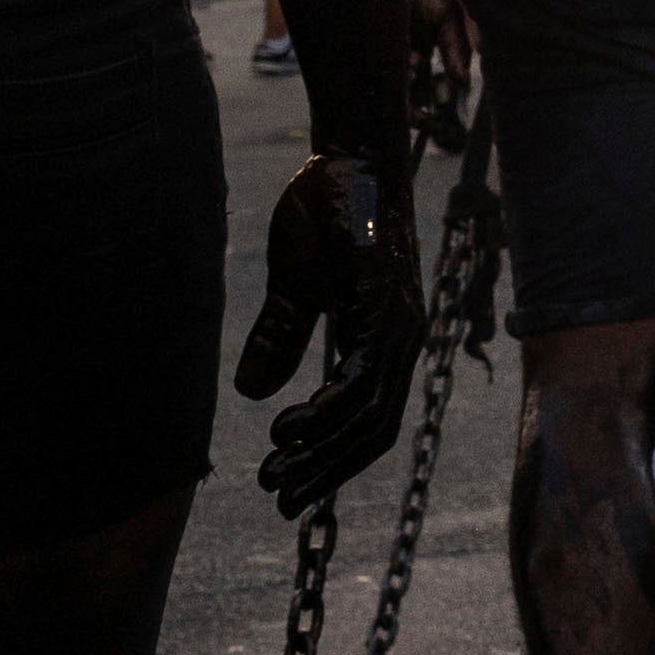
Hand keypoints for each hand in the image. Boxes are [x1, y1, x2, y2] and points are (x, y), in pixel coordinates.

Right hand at [243, 152, 416, 505]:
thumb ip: (281, 337)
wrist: (346, 154)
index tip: (289, 490)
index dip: (331, 463)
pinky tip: (298, 427)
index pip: (367, 424)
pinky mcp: (387, 302)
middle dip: (325, 471)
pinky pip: (367, 371)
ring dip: (323, 447)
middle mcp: (403, 342)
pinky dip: (333, 405)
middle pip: (373, 431)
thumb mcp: (293, 287)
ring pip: (371, 411)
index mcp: (386, 343)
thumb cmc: (326, 216)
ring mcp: (402, 324)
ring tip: (277, 467)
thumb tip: (250, 392)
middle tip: (279, 500)